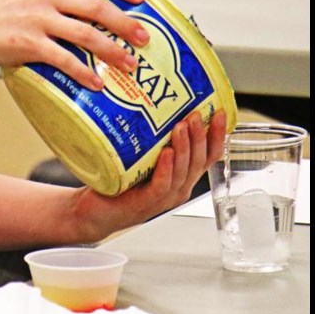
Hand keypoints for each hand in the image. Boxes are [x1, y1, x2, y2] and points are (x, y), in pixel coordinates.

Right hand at [0, 0, 149, 89]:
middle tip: (143, 37)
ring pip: (87, 34)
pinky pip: (64, 59)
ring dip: (113, 50)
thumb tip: (86, 3)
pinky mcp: (28, 44)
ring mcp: (38, 19)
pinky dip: (84, 72)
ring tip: (128, 63)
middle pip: (97, 7)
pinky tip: (96, 82)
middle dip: (125, 23)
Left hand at [71, 109, 227, 241]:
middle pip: (198, 161)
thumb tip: (154, 102)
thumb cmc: (119, 183)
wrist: (94, 211)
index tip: (220, 113)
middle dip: (200, 136)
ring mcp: (163, 196)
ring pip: (182, 171)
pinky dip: (166, 168)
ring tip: (181, 127)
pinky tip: (166, 153)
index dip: (217, 135)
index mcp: (181, 175)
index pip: (208, 155)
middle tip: (196, 115)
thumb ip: (153, 138)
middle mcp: (177, 187)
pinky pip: (161, 184)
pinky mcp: (146, 202)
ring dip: (184, 147)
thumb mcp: (141, 157)